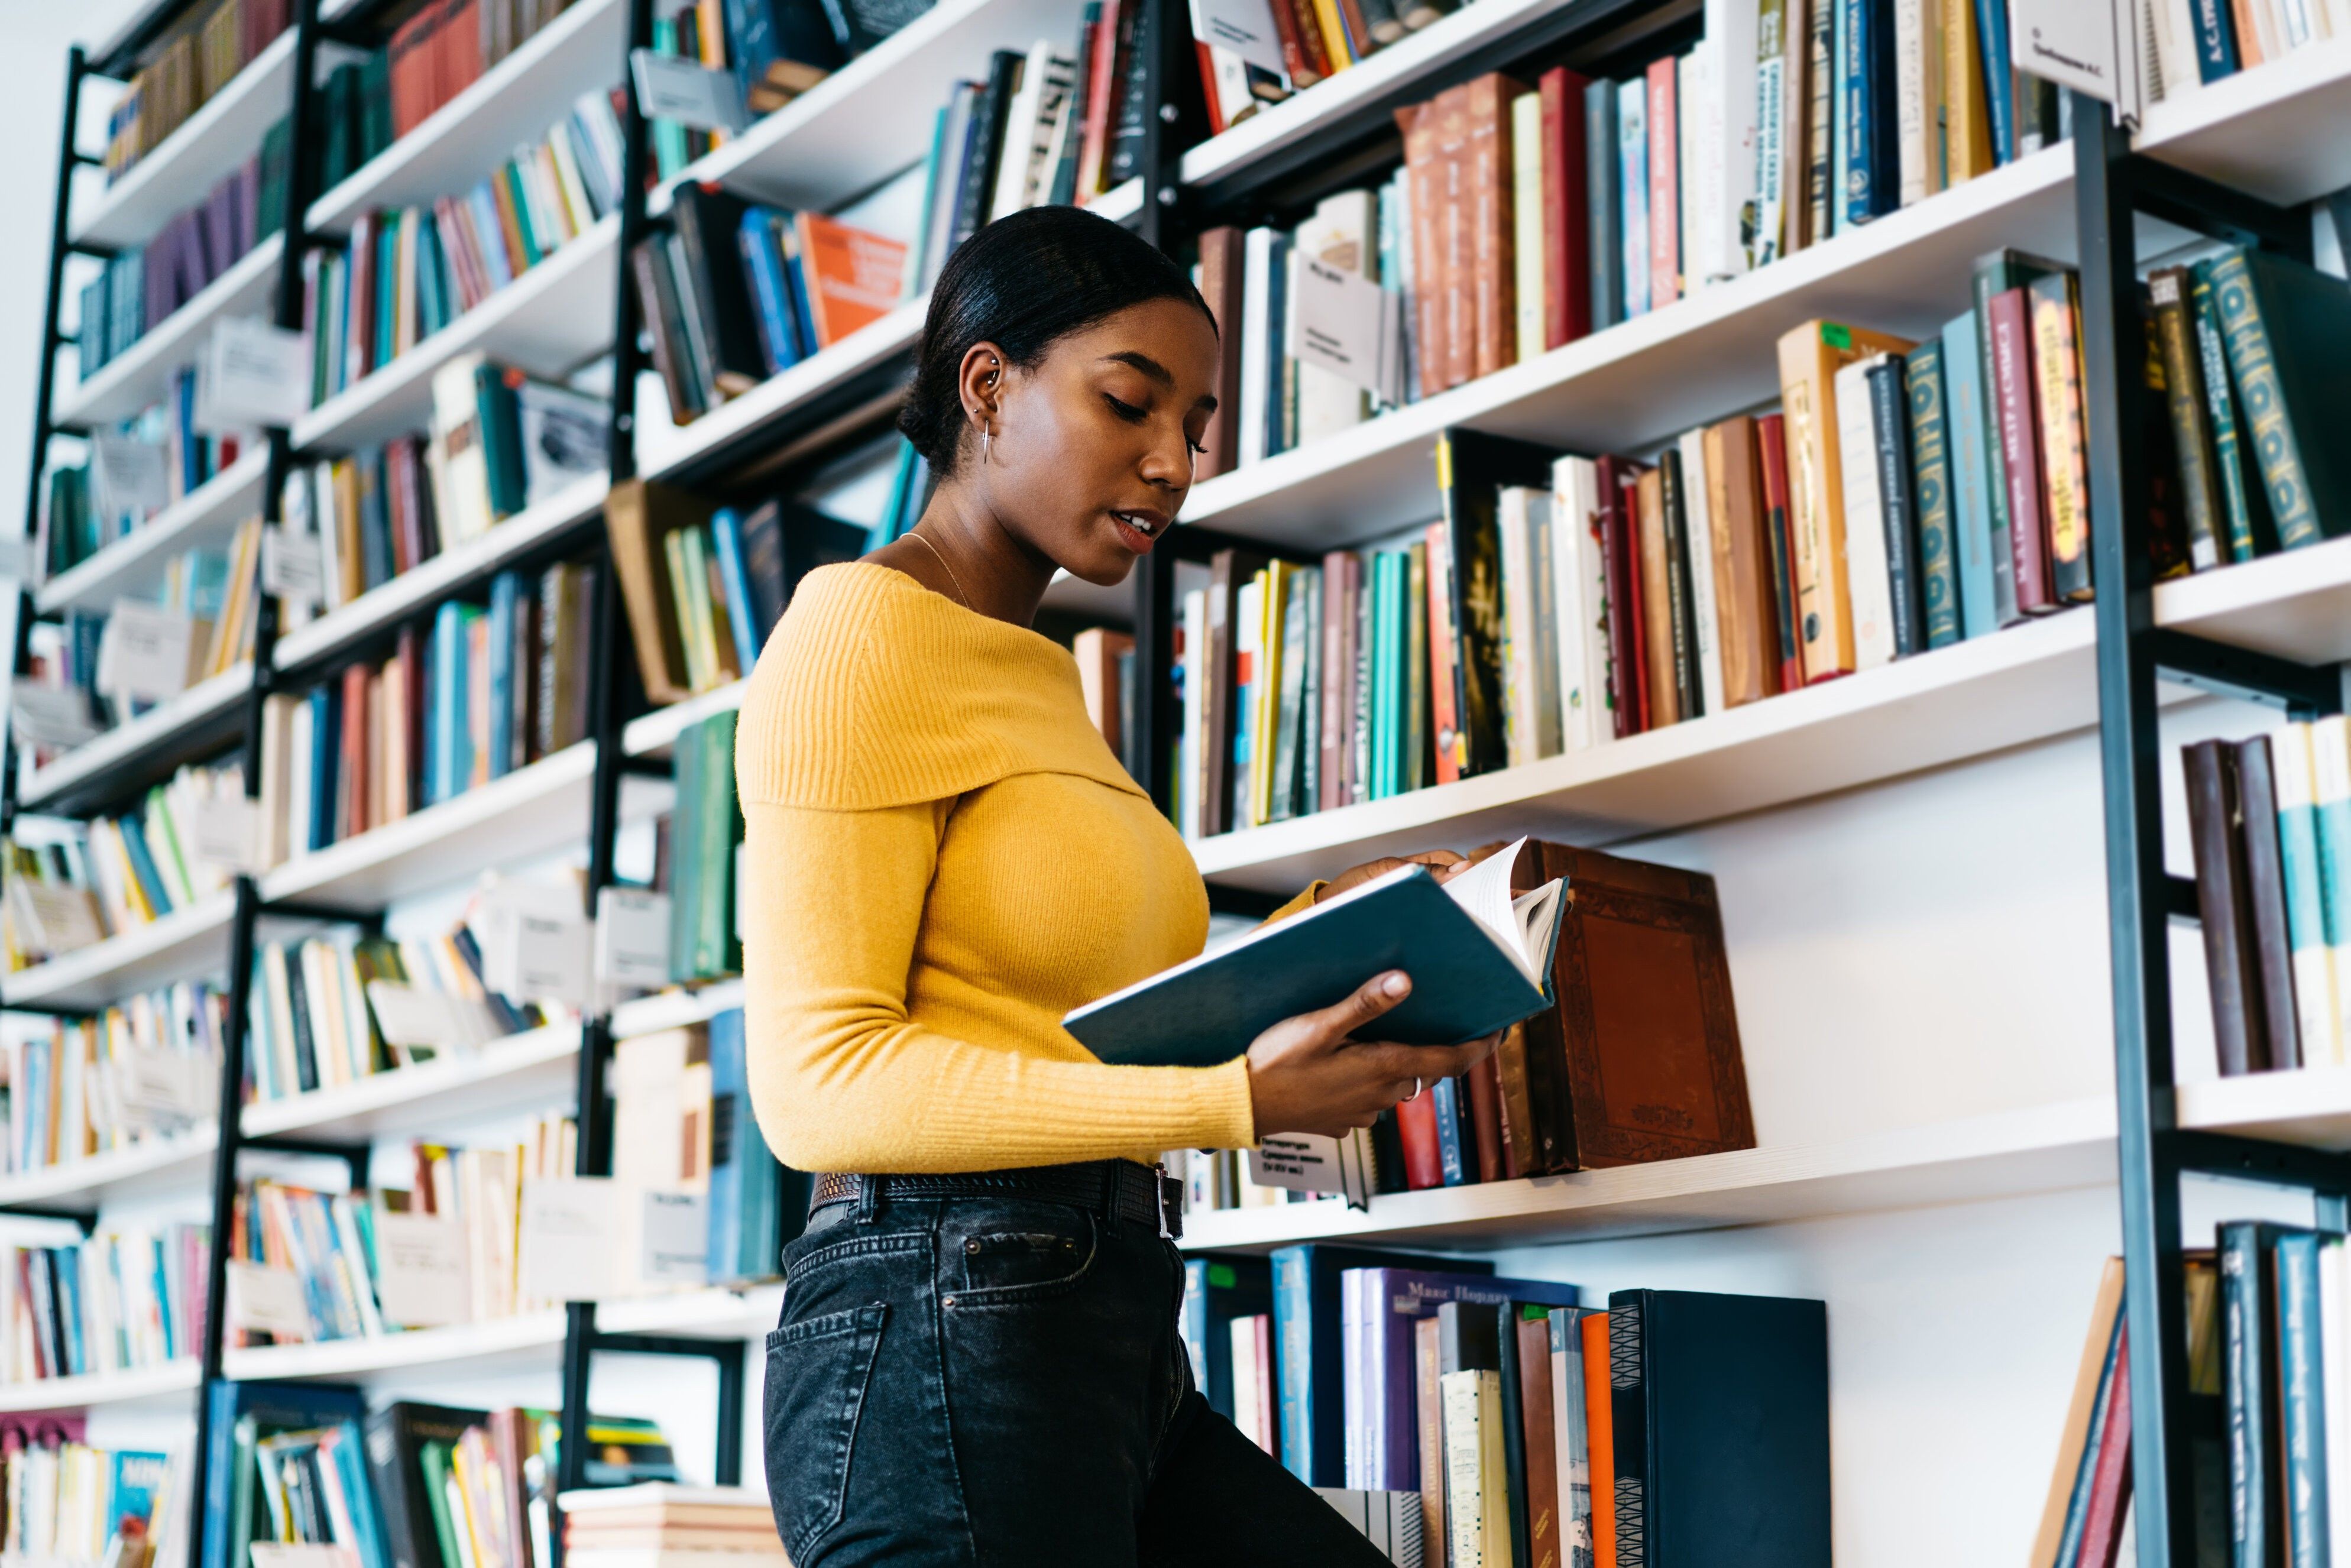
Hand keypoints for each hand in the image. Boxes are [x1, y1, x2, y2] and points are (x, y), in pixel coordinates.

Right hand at [1245, 969, 1501, 1139]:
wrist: (1237, 1106)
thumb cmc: (1275, 1061)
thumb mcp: (1318, 1025)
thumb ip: (1363, 1004)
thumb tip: (1406, 981)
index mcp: (1383, 1068)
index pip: (1450, 1061)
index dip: (1479, 1046)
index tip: (1497, 1030)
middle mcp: (1380, 1095)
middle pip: (1425, 1070)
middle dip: (1435, 1047)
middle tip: (1439, 1018)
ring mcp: (1360, 1112)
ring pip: (1396, 1084)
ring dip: (1399, 1063)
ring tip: (1387, 1034)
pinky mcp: (1339, 1120)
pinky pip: (1368, 1097)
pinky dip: (1369, 1079)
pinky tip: (1346, 1061)